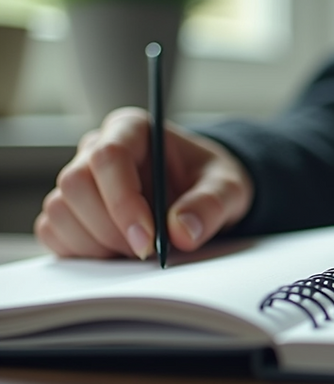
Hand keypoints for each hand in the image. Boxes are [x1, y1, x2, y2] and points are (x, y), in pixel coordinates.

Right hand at [35, 107, 253, 258]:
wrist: (202, 196)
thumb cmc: (211, 182)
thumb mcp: (228, 189)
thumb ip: (211, 205)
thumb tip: (181, 232)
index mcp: (132, 129)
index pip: (108, 156)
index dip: (124, 201)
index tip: (149, 239)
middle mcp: (96, 149)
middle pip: (75, 185)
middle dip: (112, 228)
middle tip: (148, 252)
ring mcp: (78, 179)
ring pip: (60, 211)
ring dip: (97, 243)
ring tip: (139, 251)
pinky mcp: (70, 210)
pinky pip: (54, 232)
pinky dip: (83, 251)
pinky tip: (118, 253)